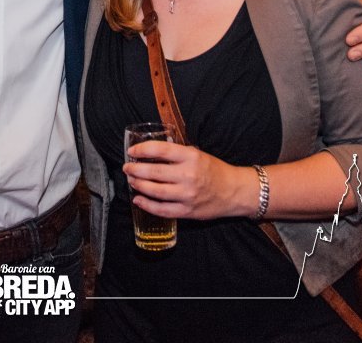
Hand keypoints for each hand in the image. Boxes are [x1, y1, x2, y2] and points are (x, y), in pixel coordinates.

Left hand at [122, 141, 250, 220]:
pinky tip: (138, 199)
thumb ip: (176, 154)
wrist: (234, 191)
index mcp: (191, 157)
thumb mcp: (197, 154)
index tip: (132, 151)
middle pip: (154, 172)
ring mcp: (188, 195)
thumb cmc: (214, 170)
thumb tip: (151, 152)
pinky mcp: (187, 211)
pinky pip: (162, 209)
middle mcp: (189, 175)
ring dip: (139, 185)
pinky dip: (147, 205)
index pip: (161, 150)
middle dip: (136, 170)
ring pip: (156, 191)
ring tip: (132, 181)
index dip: (142, 150)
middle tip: (127, 168)